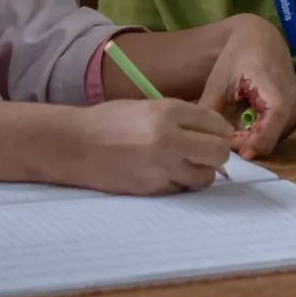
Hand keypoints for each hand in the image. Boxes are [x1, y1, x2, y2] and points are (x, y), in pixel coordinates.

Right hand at [65, 99, 233, 194]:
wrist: (75, 145)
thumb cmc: (109, 122)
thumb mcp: (148, 107)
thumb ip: (181, 118)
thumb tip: (214, 132)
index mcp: (169, 111)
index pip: (217, 123)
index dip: (220, 131)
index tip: (215, 135)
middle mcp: (170, 138)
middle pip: (219, 152)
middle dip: (217, 154)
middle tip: (205, 153)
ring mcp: (162, 166)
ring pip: (206, 176)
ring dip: (200, 172)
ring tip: (183, 165)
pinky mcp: (154, 188)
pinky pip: (183, 189)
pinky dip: (180, 183)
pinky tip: (164, 174)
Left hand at [198, 16, 295, 158]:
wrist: (261, 41)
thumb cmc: (236, 59)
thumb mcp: (218, 83)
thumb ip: (209, 110)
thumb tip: (202, 139)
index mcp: (273, 88)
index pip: (272, 123)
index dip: (255, 141)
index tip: (235, 149)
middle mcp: (292, 101)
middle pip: (271, 137)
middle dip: (247, 143)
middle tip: (226, 137)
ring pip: (274, 139)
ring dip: (254, 138)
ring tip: (236, 123)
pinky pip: (279, 133)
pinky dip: (262, 132)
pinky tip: (248, 119)